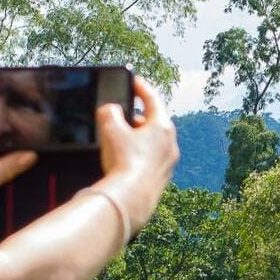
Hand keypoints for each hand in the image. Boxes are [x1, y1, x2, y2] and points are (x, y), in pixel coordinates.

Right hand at [95, 78, 178, 230]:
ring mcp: (168, 162)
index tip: (134, 81)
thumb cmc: (125, 162)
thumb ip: (109, 113)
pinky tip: (124, 161)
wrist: (132, 199)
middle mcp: (170, 143)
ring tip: (119, 141)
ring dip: (138, 138)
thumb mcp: (110, 130)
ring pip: (153, 143)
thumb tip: (110, 111)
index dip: (140, 88)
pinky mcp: (162, 178)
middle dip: (137, 117)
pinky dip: (139, 155)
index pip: (152, 99)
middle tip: (122, 116)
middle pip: (154, 122)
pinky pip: (150, 160)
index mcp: (162, 127)